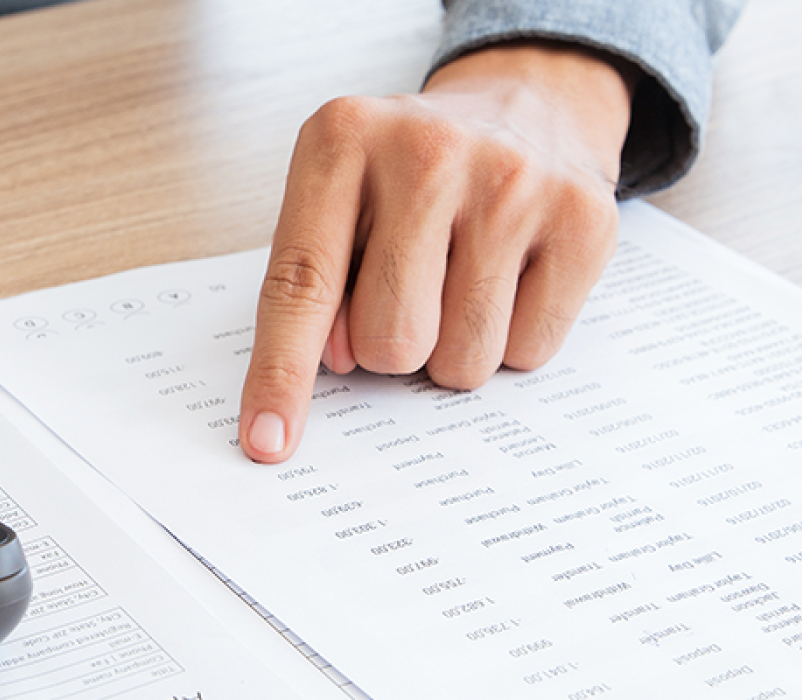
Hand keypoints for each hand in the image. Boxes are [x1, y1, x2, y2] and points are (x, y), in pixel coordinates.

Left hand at [240, 41, 636, 462]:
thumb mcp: (338, 200)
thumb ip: (315, 281)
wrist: (527, 103)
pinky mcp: (585, 218)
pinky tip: (510, 274)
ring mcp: (513, 182)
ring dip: (451, 349)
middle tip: (407, 291)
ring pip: (462, 360)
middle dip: (388, 348)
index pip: (300, 284)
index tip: (268, 442)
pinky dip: (512, 338)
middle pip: (389, 341)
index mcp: (340, 140)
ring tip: (459, 277)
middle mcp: (426, 153)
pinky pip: (529, 352)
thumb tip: (337, 363)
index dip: (281, 373)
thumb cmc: (409, 173)